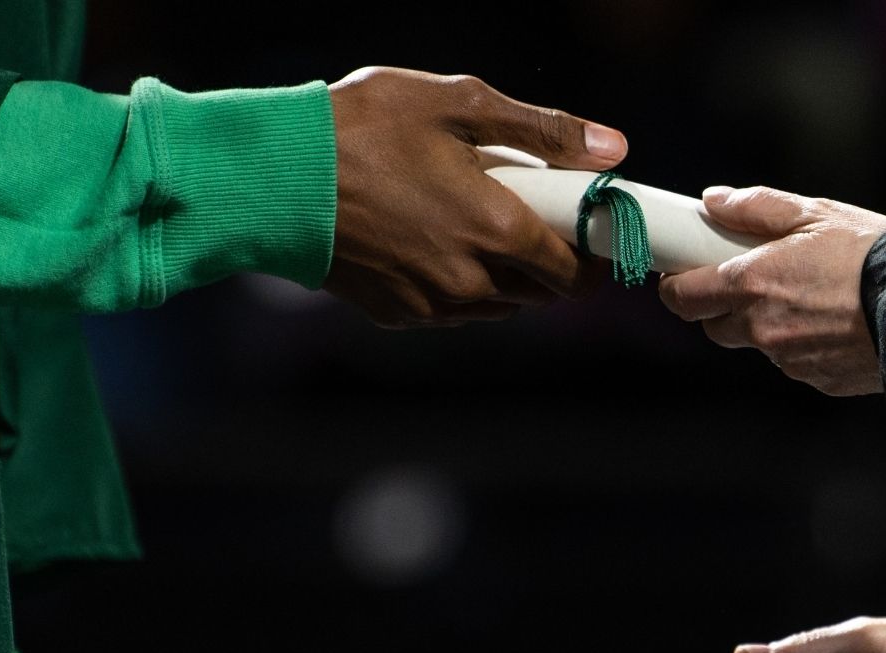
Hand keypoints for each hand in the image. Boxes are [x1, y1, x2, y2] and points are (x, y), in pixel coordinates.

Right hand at [325, 67, 624, 327]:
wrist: (272, 179)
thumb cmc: (361, 130)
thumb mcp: (459, 103)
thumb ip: (544, 130)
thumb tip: (613, 149)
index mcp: (497, 229)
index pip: (575, 272)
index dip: (591, 254)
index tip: (588, 229)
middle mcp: (470, 281)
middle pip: (540, 293)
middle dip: (546, 260)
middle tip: (525, 212)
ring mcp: (431, 305)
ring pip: (496, 305)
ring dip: (501, 274)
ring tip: (470, 219)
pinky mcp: (396, 315)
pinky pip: (450, 309)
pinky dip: (456, 283)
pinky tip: (430, 238)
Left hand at [658, 186, 885, 394]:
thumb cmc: (874, 253)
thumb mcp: (815, 213)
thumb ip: (757, 207)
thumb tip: (714, 200)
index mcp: (753, 282)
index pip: (682, 298)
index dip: (677, 286)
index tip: (684, 274)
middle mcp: (763, 328)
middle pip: (715, 326)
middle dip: (724, 306)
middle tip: (755, 281)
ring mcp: (789, 359)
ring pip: (758, 345)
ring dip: (768, 326)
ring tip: (811, 298)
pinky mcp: (818, 380)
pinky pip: (795, 363)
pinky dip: (804, 345)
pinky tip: (835, 322)